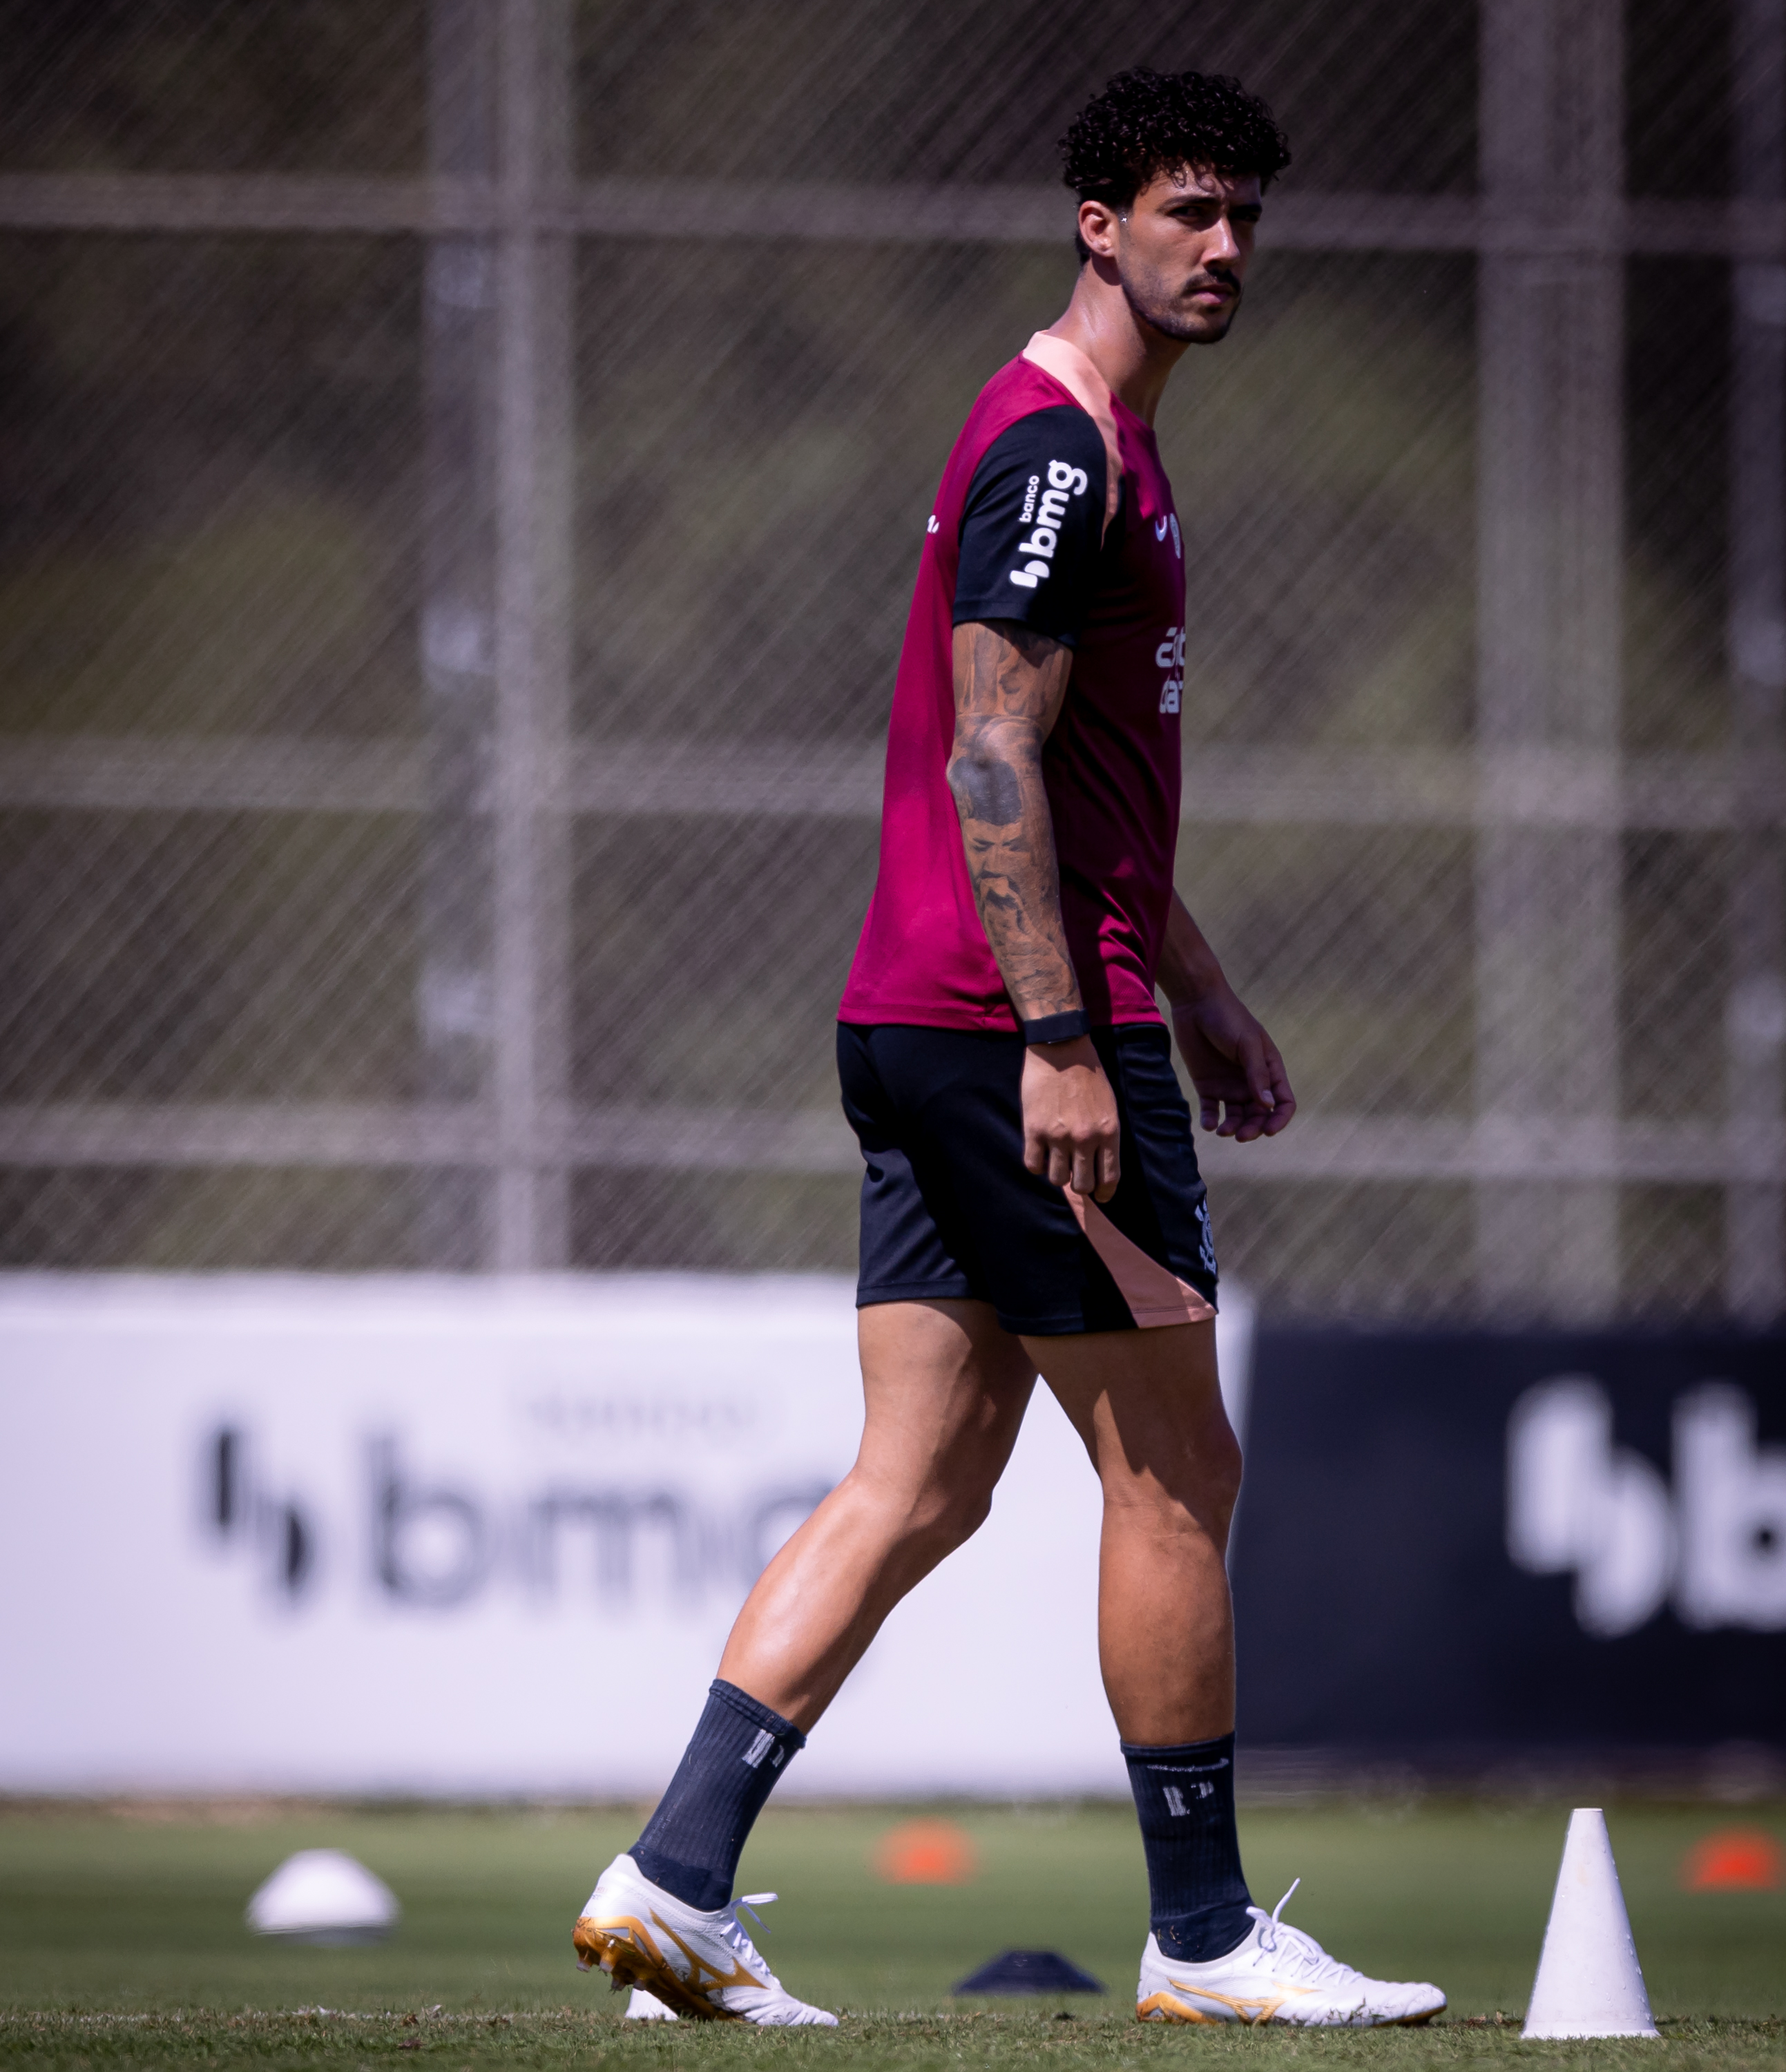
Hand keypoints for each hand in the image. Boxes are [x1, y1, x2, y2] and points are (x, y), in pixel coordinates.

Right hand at [1021, 1037, 1120, 1200]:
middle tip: (1074, 1173)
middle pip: (1082, 1185)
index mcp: (1108, 1132)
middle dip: (1079, 1183)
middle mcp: (1085, 1138)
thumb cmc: (1089, 1074)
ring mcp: (1058, 1136)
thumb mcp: (1109, 1105)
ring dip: (1057, 1172)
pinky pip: (1033, 1165)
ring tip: (1055, 1159)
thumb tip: (1098, 1163)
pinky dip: (1037, 1164)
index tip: (1100, 1196)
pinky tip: (1039, 1152)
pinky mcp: (1034, 1130)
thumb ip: (1105, 1135)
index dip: (1104, 1193)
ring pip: (1056, 1178)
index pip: (1109, 1178)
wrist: (1061, 1047)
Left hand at [1170, 985, 1295, 1141]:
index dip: (1280, 1119)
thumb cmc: (1228, 1018)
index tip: (1269, 1131)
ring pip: (1236, 1118)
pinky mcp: (1207, 1086)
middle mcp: (1251, 1082)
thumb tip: (1269, 1105)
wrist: (1195, 1003)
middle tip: (1240, 1135)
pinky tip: (1209, 1125)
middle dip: (1253, 1129)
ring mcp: (1229, 1085)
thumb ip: (1257, 1074)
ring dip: (1232, 1128)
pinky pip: (1211, 1111)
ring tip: (1222, 1131)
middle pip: (1259, 1115)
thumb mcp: (1247, 1044)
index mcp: (1269, 1070)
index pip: (1283, 1102)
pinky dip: (1211, 1121)